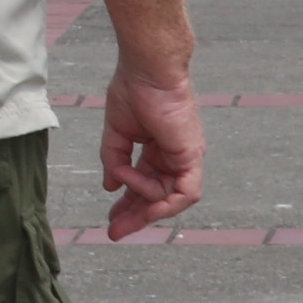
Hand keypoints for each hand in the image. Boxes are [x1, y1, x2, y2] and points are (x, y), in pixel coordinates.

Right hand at [96, 60, 205, 240]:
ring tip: (120, 215)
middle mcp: (176, 157)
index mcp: (159, 149)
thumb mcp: (117, 132)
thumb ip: (114, 159)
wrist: (147, 70)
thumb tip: (110, 186)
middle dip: (136, 217)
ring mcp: (186, 157)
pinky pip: (184, 191)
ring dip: (144, 207)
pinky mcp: (191, 156)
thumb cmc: (133, 90)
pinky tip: (142, 203)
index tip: (110, 219)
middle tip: (114, 233)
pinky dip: (163, 201)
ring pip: (170, 197)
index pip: (146, 184)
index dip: (128, 203)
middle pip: (160, 197)